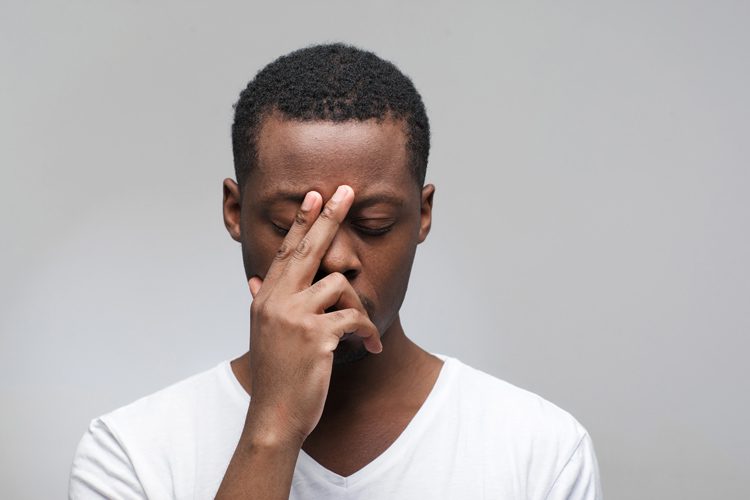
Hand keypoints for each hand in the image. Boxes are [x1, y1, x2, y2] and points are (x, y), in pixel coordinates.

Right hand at [244, 185, 382, 446]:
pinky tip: (369, 347)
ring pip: (339, 285)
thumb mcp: (264, 334)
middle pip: (308, 248)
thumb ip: (263, 302)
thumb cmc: (277, 375)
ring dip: (358, 308)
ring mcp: (294, 316)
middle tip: (346, 191)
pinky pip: (353, 316)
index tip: (315, 196)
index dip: (302, 221)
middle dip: (329, 217)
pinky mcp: (316, 335)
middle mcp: (276, 301)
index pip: (286, 251)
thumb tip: (254, 280)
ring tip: (361, 334)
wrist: (274, 417)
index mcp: (265, 298)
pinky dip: (367, 331)